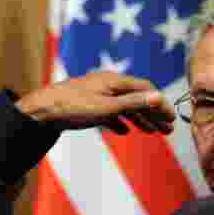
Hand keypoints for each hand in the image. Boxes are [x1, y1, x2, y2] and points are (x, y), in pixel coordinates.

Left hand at [16, 71, 173, 134]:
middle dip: (153, 114)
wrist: (42, 110)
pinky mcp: (88, 107)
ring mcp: (97, 96)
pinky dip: (119, 122)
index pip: (145, 89)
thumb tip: (159, 97)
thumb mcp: (106, 107)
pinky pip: (109, 114)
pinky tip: (124, 132)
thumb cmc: (74, 106)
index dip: (159, 103)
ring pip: (124, 107)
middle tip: (168, 130)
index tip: (171, 118)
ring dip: (139, 119)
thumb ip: (133, 103)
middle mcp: (108, 86)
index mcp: (114, 81)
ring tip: (152, 133)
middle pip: (136, 99)